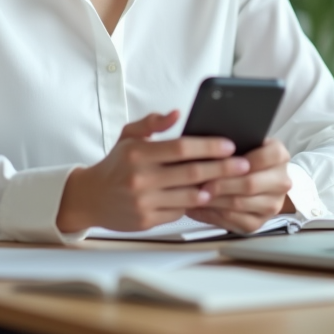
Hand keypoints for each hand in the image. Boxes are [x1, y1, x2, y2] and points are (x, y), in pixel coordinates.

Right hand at [56, 110, 251, 232]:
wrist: (90, 198)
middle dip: (222, 168)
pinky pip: (179, 212)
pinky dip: (194, 204)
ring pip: (189, 196)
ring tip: (230, 181)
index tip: (229, 145)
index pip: (180, 148)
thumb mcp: (128, 137)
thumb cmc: (115, 164)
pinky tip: (206, 196)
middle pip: (191, 173)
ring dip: (213, 189)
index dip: (208, 146)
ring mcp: (144, 202)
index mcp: (137, 154)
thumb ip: (152, 123)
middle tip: (243, 164)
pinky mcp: (147, 220)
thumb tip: (176, 113)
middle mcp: (141, 178)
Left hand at [186, 138, 292, 233]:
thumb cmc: (243, 156)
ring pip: (239, 204)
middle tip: (200, 181)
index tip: (217, 161)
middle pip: (250, 184)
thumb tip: (207, 145)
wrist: (254, 177)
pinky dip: (213, 213)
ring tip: (195, 192)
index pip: (264, 157)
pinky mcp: (259, 222)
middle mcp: (281, 182)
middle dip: (222, 183)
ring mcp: (272, 205)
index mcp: (280, 156)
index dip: (239, 161)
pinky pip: (233, 220)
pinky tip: (199, 205)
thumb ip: (232, 142)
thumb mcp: (243, 142)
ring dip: (214, 199)